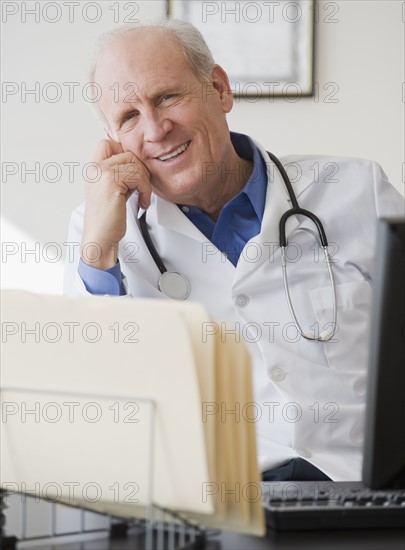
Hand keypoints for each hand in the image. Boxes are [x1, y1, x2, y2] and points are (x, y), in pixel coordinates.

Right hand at [81, 139, 150, 269]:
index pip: (108, 143)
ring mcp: (101, 173)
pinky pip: (138, 176)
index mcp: (94, 168)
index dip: (125, 154)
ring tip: (142, 197)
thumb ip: (120, 174)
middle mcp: (95, 168)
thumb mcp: (113, 190)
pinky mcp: (111, 182)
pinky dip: (145, 190)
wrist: (100, 238)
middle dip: (141, 171)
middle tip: (141, 189)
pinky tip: (141, 203)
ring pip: (136, 164)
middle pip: (128, 153)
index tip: (133, 175)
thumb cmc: (108, 218)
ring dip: (145, 182)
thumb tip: (138, 162)